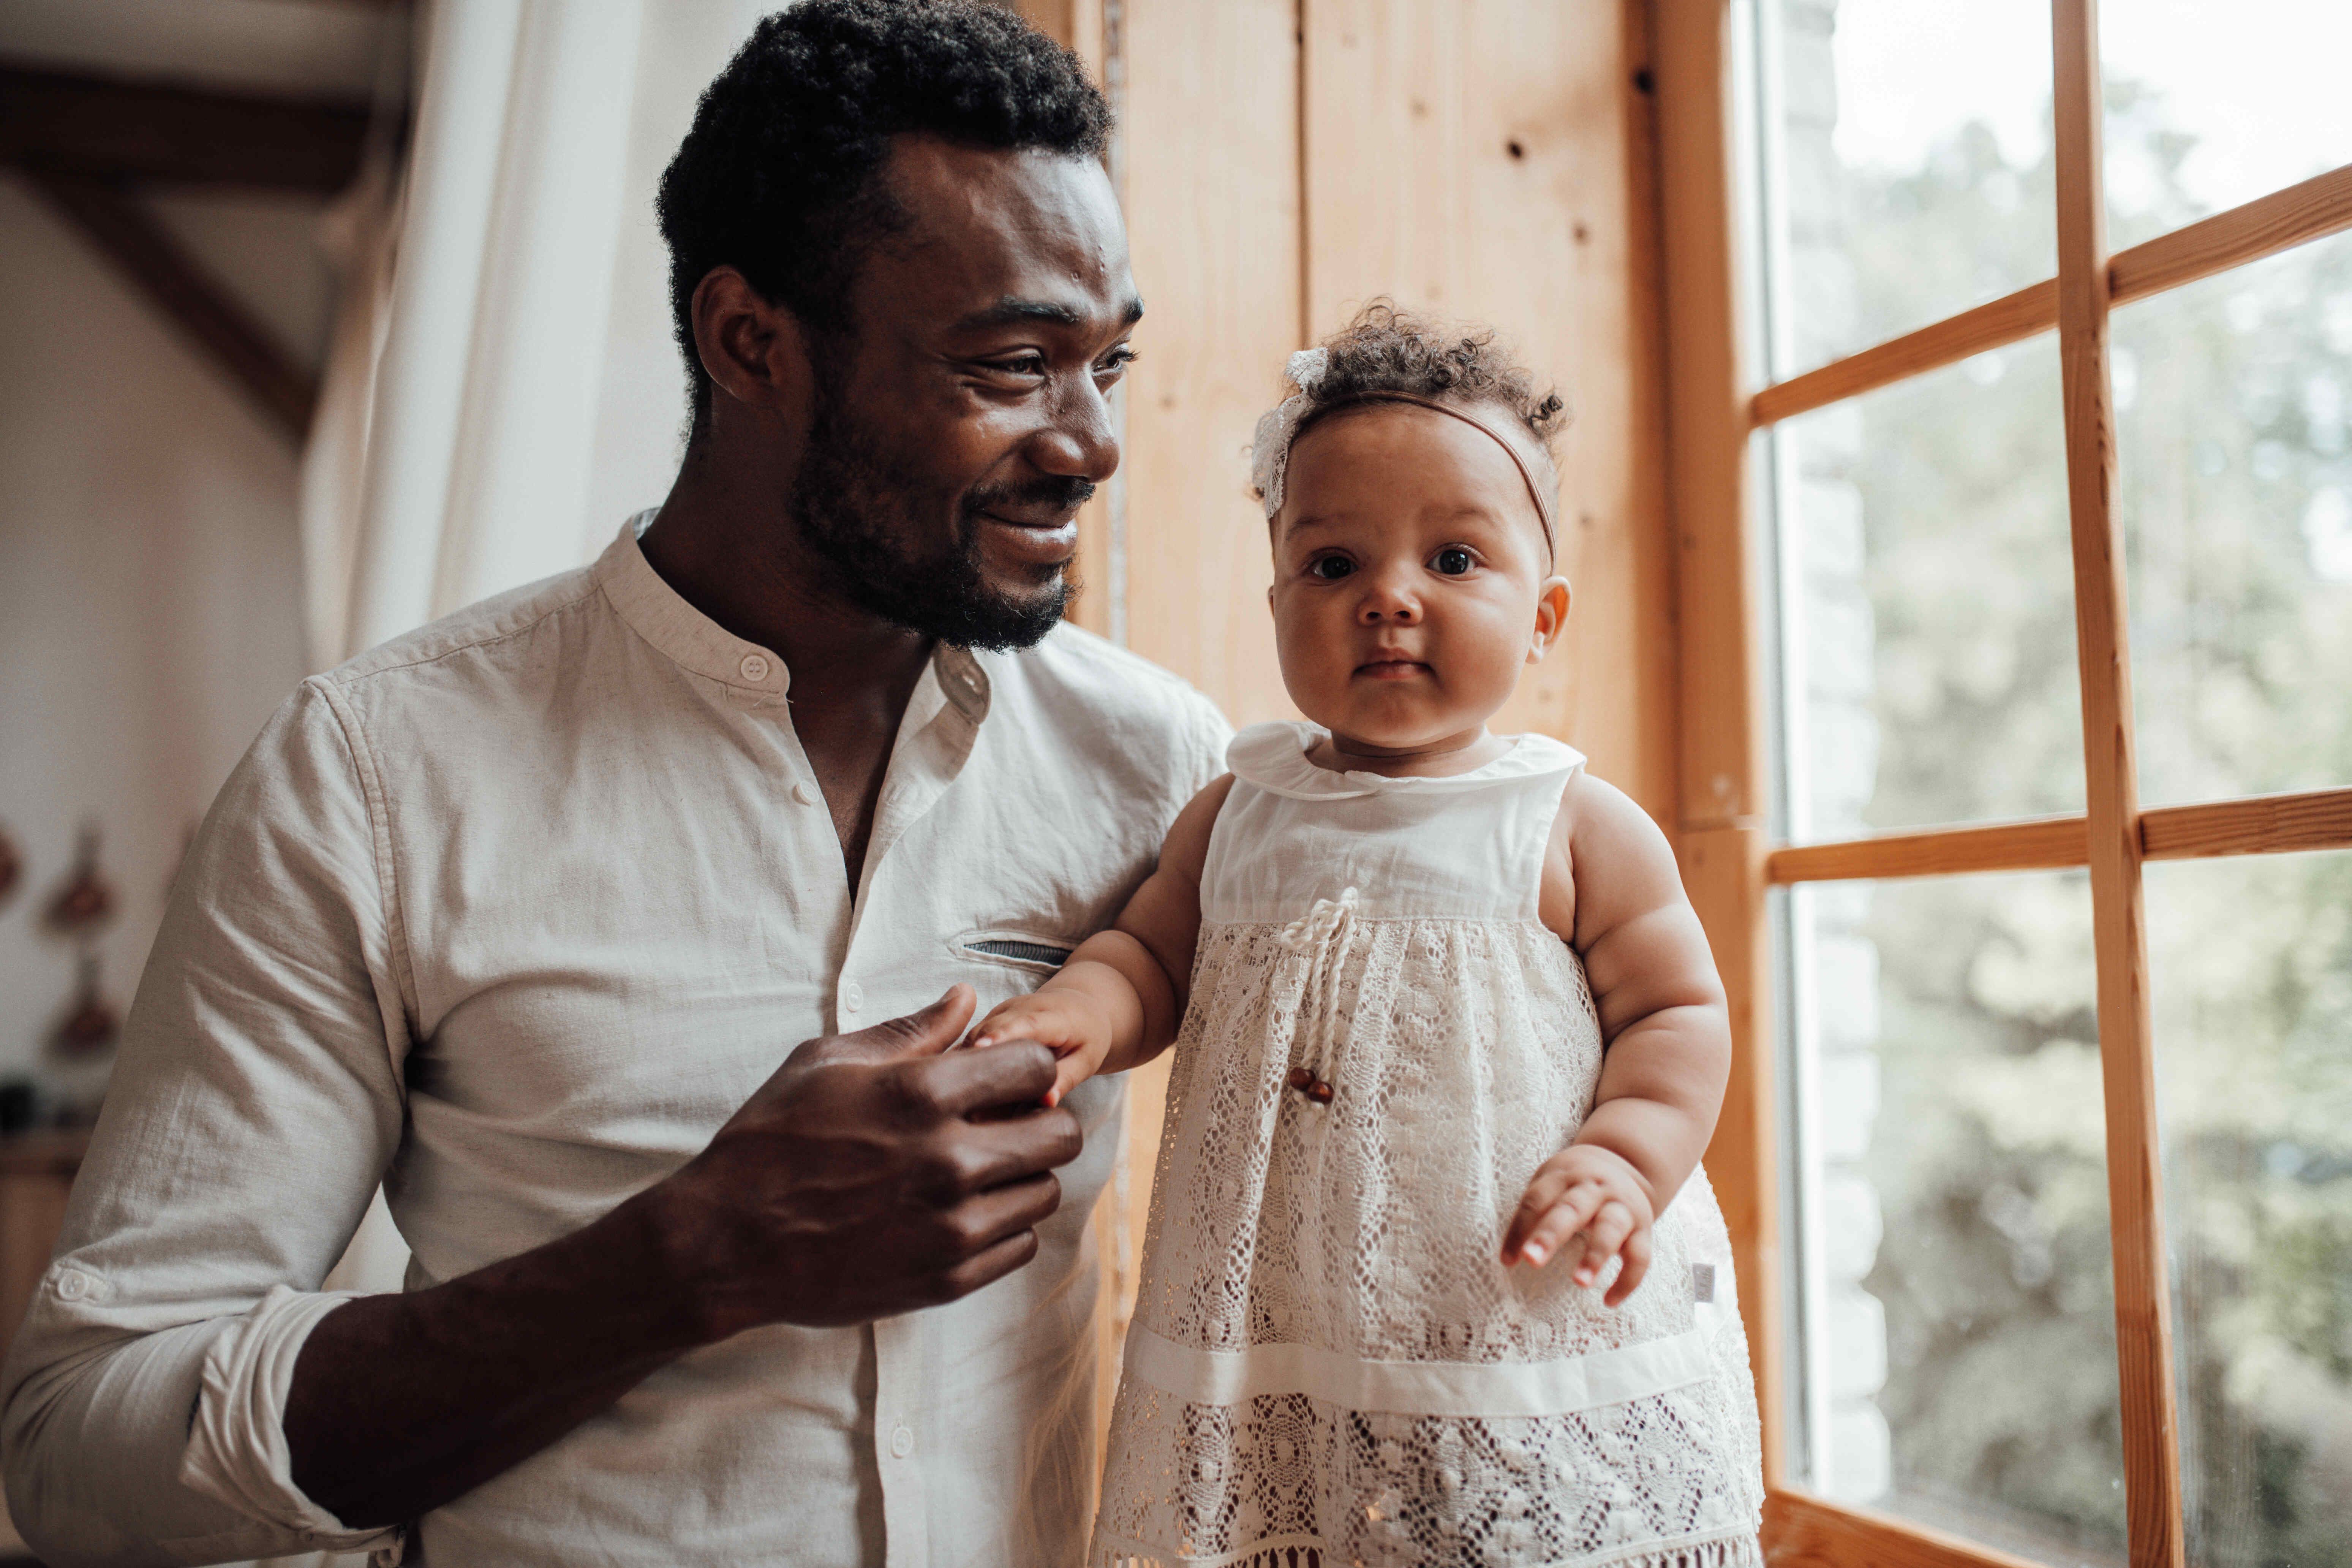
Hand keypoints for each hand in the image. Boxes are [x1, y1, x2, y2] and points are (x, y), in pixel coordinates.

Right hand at [657, 984, 1084, 1340]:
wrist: (726, 1244)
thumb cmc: (770, 1142)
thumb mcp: (827, 1064)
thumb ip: (909, 1031)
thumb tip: (965, 999)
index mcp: (923, 1095)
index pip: (1035, 1067)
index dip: (1024, 1066)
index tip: (1003, 1077)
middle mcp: (949, 1161)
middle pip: (1059, 1133)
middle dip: (1039, 1119)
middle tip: (1006, 1124)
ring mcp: (951, 1226)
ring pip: (1045, 1192)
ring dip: (1021, 1176)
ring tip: (979, 1170)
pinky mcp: (946, 1279)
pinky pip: (1019, 1245)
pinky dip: (1002, 1226)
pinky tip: (962, 1212)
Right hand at [965, 987, 1114, 1107]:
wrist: (1079, 1005)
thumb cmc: (1086, 1036)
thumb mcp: (1087, 1059)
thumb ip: (1067, 1078)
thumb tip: (1047, 1102)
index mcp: (1054, 1015)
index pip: (1026, 1023)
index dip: (1002, 1035)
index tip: (981, 1049)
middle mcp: (1022, 1006)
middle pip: (991, 1029)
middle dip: (974, 1056)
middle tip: (961, 1092)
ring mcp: (1001, 1010)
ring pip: (975, 1035)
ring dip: (964, 1062)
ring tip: (957, 1095)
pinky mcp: (988, 1019)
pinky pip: (971, 1040)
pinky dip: (964, 1061)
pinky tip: (956, 1086)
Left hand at [1501, 1143, 1656, 1306]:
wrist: (1625, 1163)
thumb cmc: (1575, 1183)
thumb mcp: (1553, 1182)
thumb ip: (1536, 1211)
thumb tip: (1508, 1256)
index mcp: (1565, 1176)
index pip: (1536, 1200)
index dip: (1519, 1229)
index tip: (1507, 1261)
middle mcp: (1594, 1189)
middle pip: (1572, 1208)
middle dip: (1550, 1234)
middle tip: (1532, 1260)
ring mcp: (1621, 1207)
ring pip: (1610, 1229)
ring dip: (1595, 1255)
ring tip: (1579, 1282)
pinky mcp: (1643, 1228)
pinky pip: (1640, 1256)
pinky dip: (1627, 1280)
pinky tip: (1609, 1301)